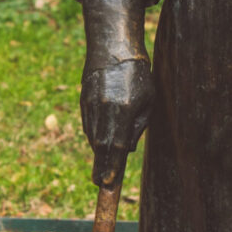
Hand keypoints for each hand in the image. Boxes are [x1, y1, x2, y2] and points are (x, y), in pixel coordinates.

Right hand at [81, 57, 152, 183]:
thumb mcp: (147, 100)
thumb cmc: (138, 75)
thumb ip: (139, 126)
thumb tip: (128, 149)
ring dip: (98, 153)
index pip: (118, 144)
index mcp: (124, 109)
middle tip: (100, 183)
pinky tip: (99, 143)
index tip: (107, 182)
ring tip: (101, 168)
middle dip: (101, 166)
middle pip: (102, 145)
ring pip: (93, 136)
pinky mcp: (84, 100)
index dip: (112, 165)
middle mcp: (105, 108)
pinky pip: (88, 125)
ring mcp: (91, 104)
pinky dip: (94, 137)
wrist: (113, 48)